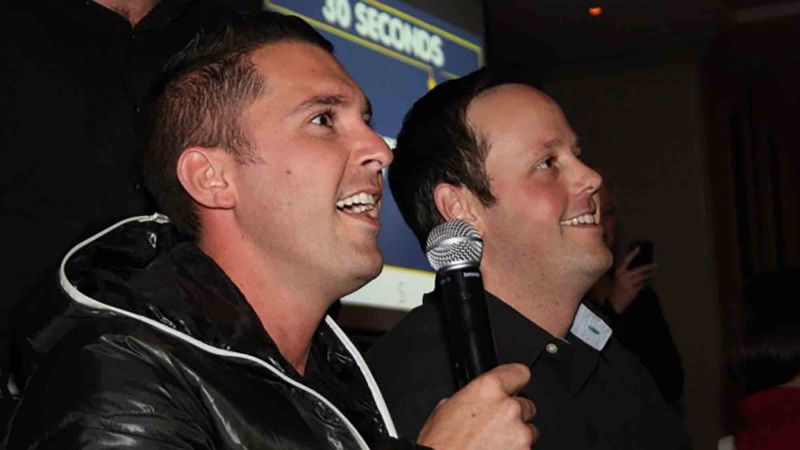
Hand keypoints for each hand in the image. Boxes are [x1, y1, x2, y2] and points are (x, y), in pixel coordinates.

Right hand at [417, 363, 537, 449]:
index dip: (515, 381)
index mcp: (487, 389)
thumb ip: (468, 399)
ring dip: (516, 436)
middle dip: (514, 415)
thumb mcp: (444, 411)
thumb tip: (473, 401)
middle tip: (495, 427)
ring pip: (529, 431)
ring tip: (493, 444)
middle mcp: (508, 408)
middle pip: (526, 404)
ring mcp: (520, 433)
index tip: (514, 386)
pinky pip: (527, 449)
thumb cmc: (441, 446)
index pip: (519, 373)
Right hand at [609, 246, 656, 313]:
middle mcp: (624, 276)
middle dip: (649, 267)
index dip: (632, 254)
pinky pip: (643, 284)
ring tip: (653, 274)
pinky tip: (647, 283)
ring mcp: (629, 283)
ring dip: (649, 275)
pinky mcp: (634, 290)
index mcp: (619, 272)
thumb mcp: (617, 279)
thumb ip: (625, 273)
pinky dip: (646, 283)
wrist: (614, 303)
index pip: (626, 260)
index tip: (639, 248)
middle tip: (656, 265)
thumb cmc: (616, 291)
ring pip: (643, 277)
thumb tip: (637, 268)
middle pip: (639, 269)